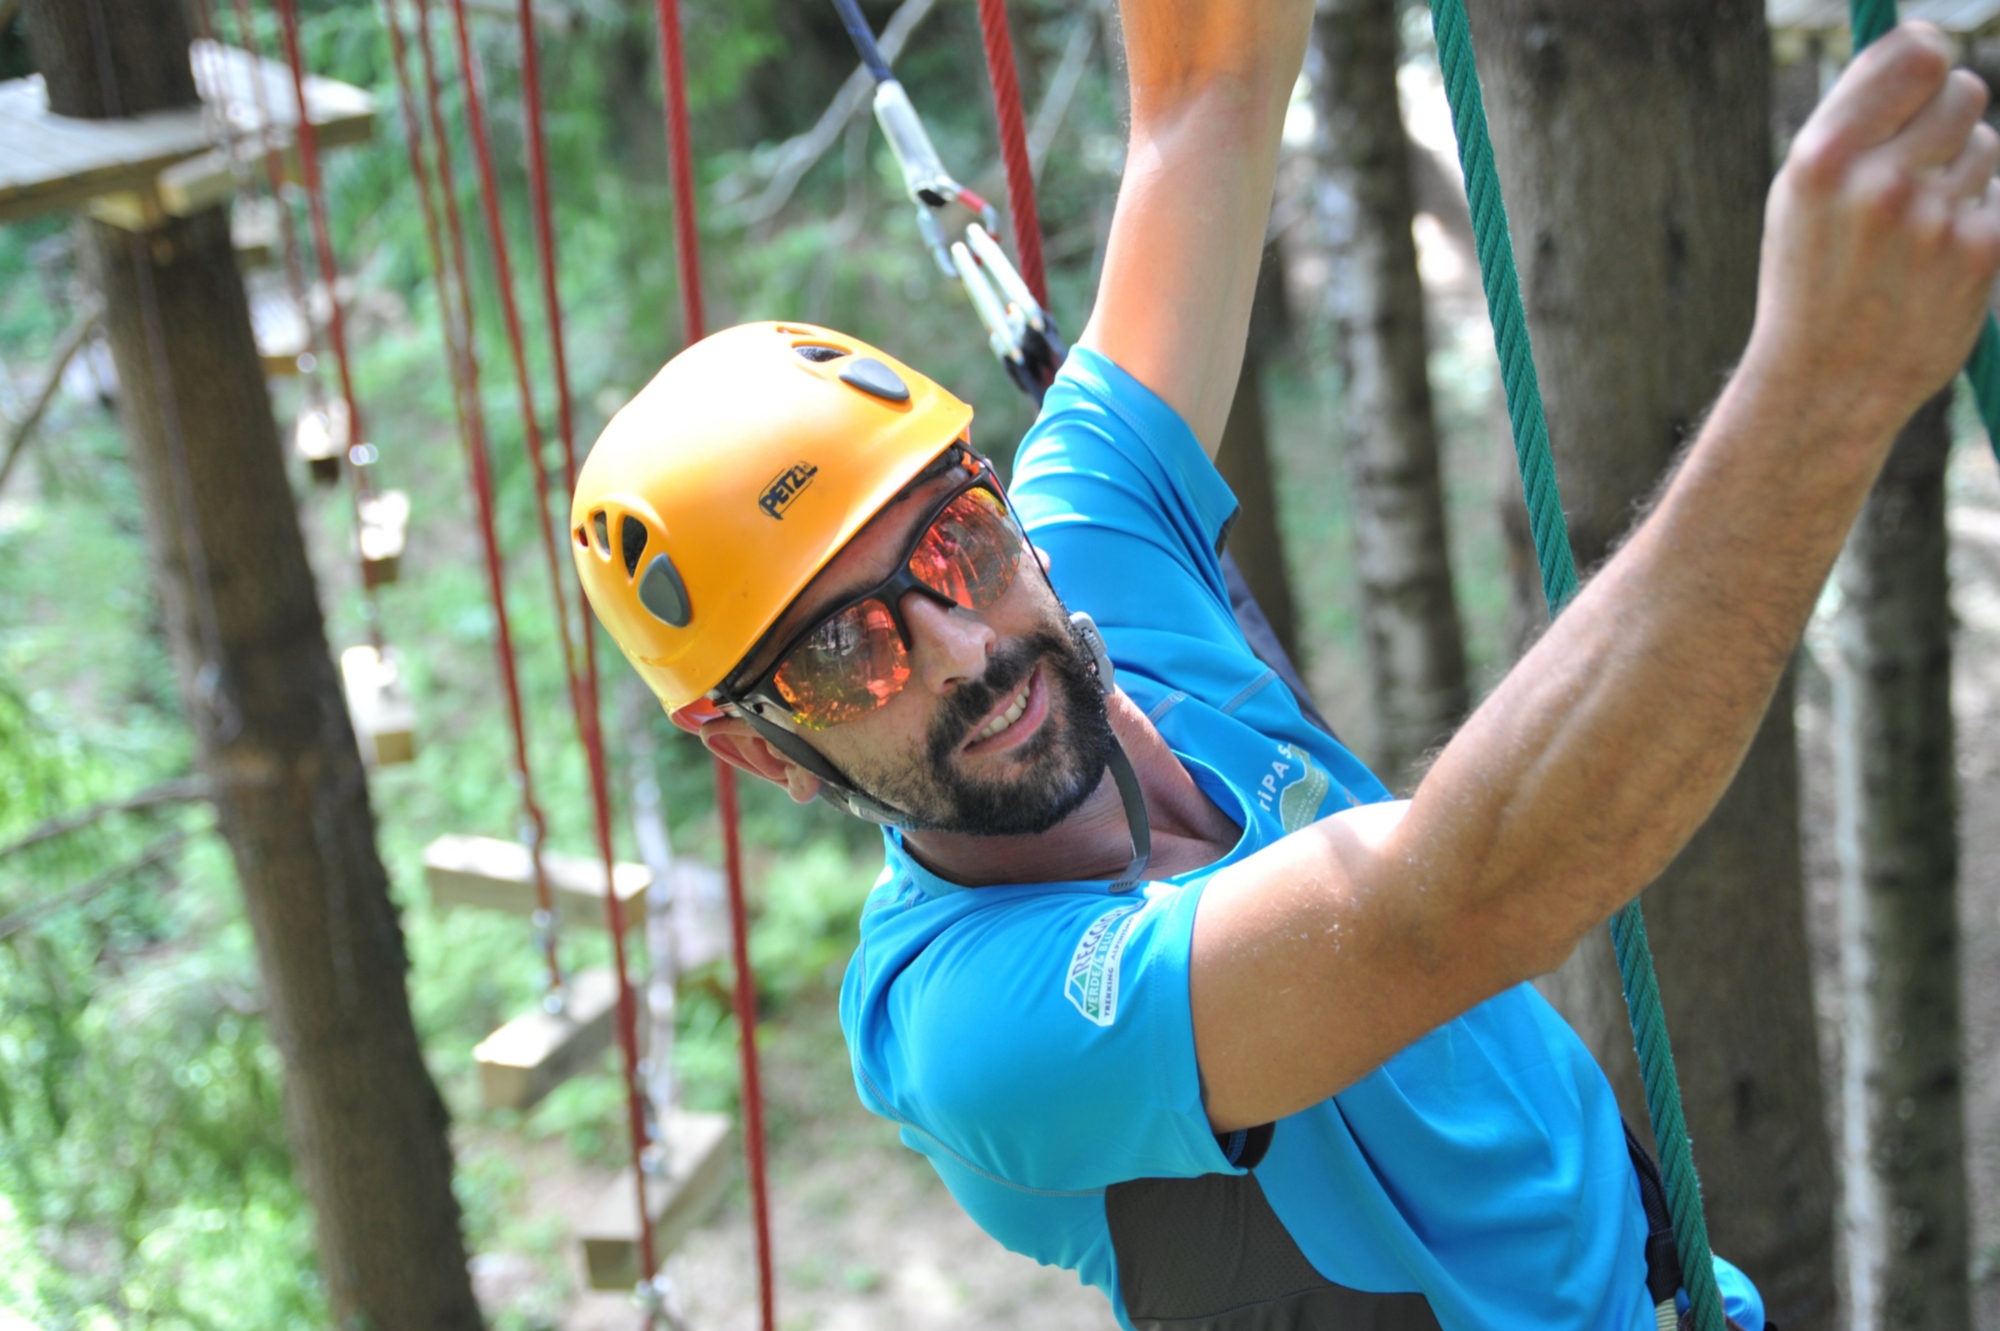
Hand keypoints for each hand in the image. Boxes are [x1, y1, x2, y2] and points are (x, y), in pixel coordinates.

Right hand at [1748, 22, 1999, 438]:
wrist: (1826, 383)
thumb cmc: (1810, 280)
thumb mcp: (1802, 197)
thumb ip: (1858, 124)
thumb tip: (1927, 49)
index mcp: (1822, 160)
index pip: (1915, 55)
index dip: (1927, 55)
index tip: (1924, 69)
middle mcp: (1879, 183)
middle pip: (1963, 92)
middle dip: (1948, 118)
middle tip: (1915, 163)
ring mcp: (1934, 218)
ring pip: (1986, 146)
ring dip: (1961, 174)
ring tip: (1915, 229)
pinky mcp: (1980, 251)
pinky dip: (1977, 219)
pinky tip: (1938, 258)